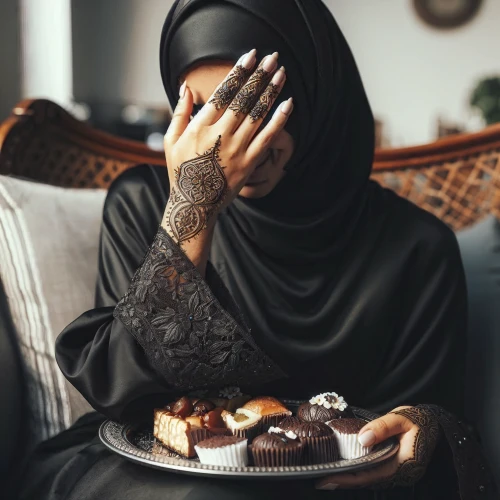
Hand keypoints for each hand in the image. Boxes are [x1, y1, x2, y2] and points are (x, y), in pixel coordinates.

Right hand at [162, 49, 292, 245]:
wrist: (194, 205)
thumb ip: (180, 113)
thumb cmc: (180, 172)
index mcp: (200, 126)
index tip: (250, 56)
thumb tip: (186, 87)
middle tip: (272, 58)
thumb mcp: (171, 141)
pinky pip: (267, 138)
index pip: (223, 92)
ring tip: (282, 74)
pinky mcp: (249, 163)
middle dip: (259, 76)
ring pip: (257, 115)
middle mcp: (220, 135)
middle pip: (243, 99)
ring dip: (271, 92)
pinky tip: (288, 104)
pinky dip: (279, 120)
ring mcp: (236, 149)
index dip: (238, 72)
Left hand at [316, 406, 439, 490]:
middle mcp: (398, 473)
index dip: (348, 478)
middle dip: (344, 481)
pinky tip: (344, 467)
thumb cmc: (420, 421)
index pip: (370, 475)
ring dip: (349, 478)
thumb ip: (383, 428)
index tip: (328, 478)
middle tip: (321, 479)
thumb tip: (362, 438)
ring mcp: (396, 471)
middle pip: (367, 481)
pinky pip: (372, 472)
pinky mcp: (392, 466)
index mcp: (403, 464)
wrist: (435, 425)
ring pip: (369, 479)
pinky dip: (357, 471)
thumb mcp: (402, 419)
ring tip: (327, 475)